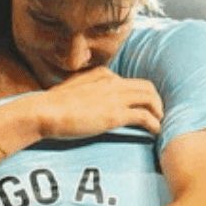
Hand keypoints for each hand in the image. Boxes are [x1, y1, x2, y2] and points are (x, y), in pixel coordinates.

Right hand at [32, 68, 162, 139]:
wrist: (46, 111)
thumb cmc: (53, 104)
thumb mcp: (72, 89)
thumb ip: (86, 89)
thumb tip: (89, 100)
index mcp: (102, 74)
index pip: (129, 81)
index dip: (140, 94)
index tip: (142, 105)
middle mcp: (112, 82)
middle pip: (146, 87)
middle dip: (156, 100)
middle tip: (158, 114)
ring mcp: (114, 97)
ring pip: (150, 98)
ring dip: (158, 111)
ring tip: (159, 123)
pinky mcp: (115, 114)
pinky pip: (144, 116)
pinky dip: (154, 123)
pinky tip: (155, 131)